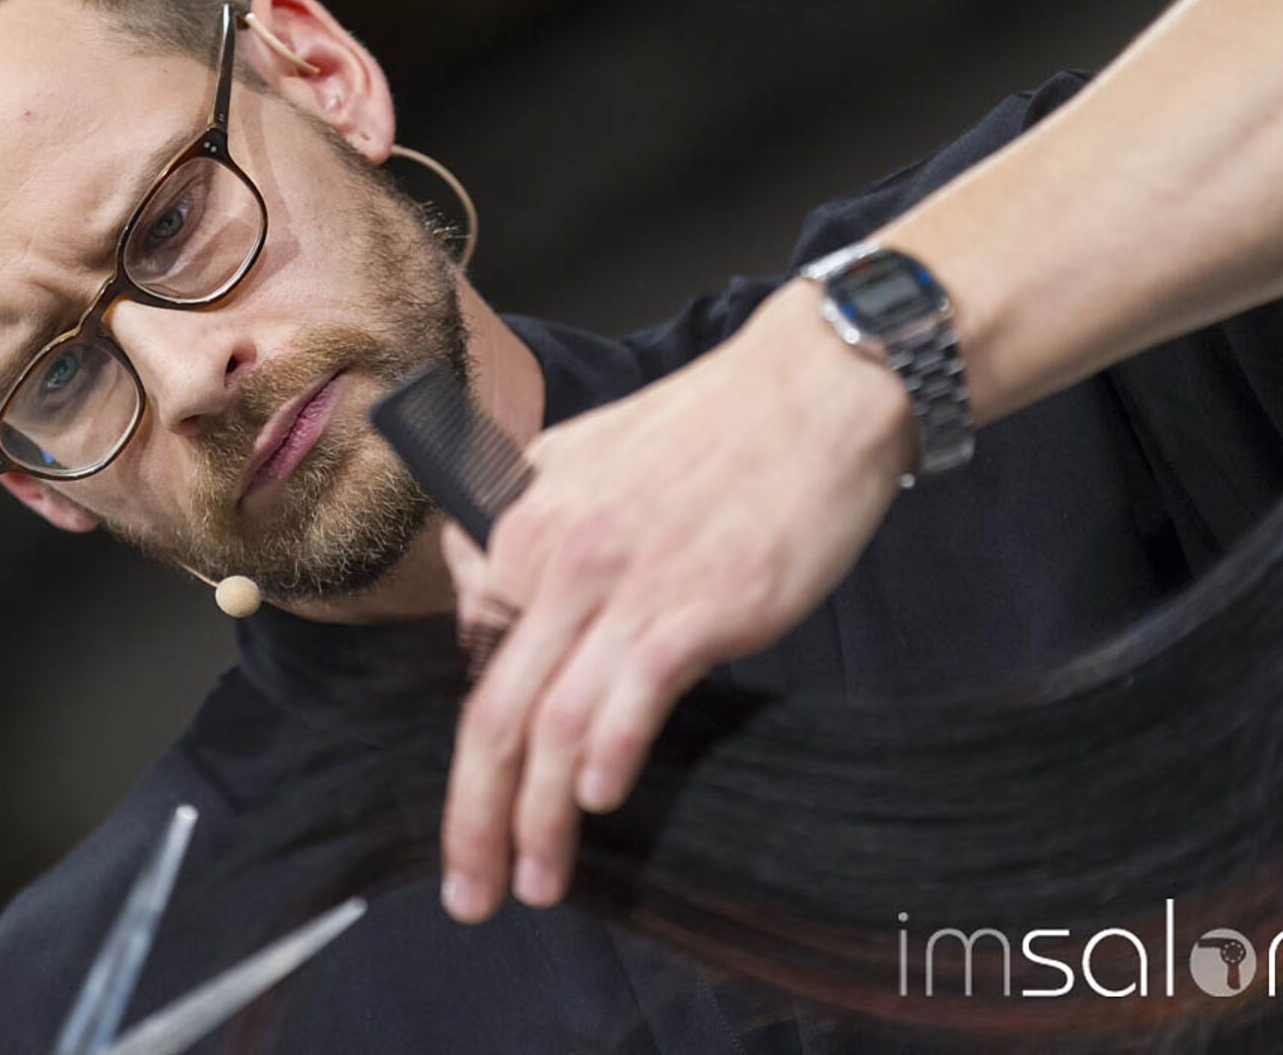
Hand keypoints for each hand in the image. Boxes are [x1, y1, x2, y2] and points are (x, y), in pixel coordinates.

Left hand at [437, 278, 914, 921]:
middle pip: (493, 712)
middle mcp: (557, 557)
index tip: (481, 811)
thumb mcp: (578, 456)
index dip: (474, 752)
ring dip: (535, 818)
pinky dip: (609, 754)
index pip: (475, 662)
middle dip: (472, 819)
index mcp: (522, 524)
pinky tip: (602, 800)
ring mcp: (627, 582)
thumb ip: (518, 521)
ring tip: (534, 883)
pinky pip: (632, 692)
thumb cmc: (707, 430)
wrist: (812, 388)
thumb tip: (480, 590)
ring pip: (552, 722)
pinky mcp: (700, 602)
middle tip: (470, 894)